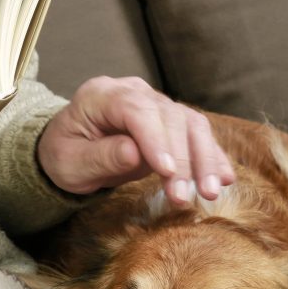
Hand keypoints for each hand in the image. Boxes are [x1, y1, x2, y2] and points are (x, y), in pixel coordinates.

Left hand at [37, 76, 234, 203]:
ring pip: (190, 124)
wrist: (70, 150)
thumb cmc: (64, 156)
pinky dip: (211, 157)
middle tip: (186, 196)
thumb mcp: (70, 163)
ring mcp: (153, 104)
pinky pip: (196, 135)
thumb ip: (101, 157)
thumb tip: (134, 154)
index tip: (166, 171)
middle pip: (169, 117)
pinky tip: (223, 179)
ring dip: (204, 159)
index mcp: (100, 95)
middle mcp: (132, 92)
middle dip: (182, 158)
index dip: (155, 140)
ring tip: (210, 192)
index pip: (135, 111)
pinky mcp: (169, 121)